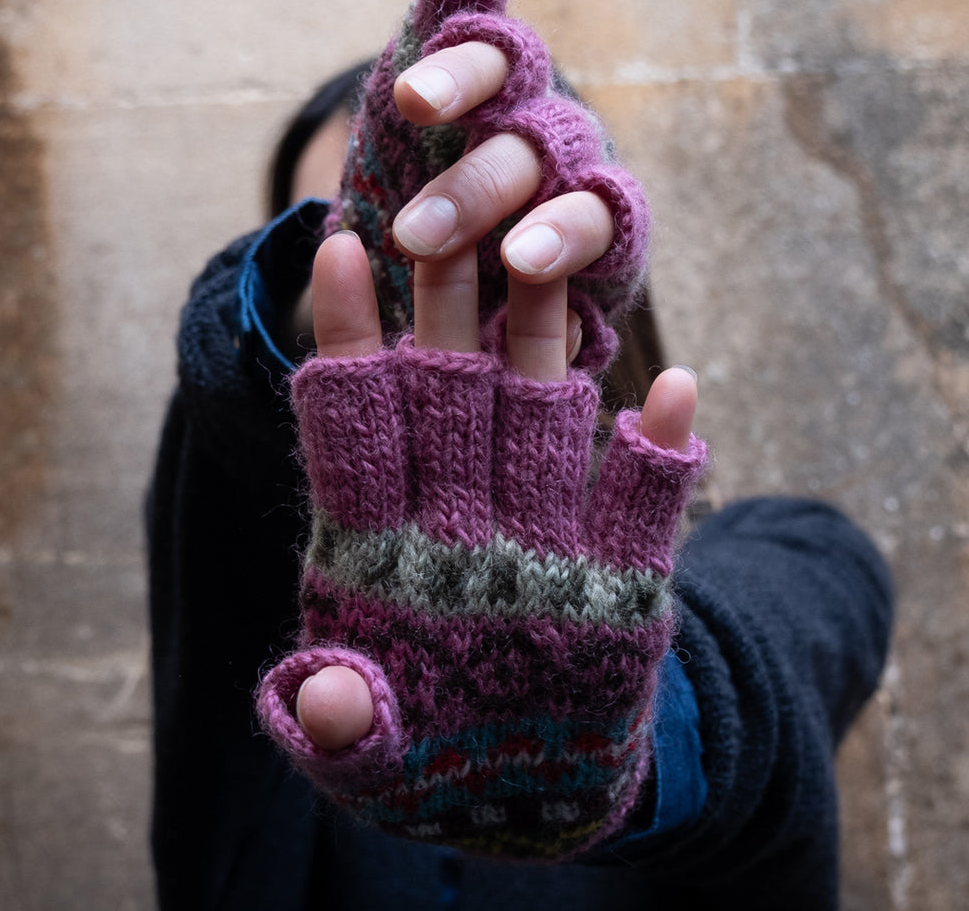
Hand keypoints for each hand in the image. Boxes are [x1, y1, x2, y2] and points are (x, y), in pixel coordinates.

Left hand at [298, 226, 696, 747]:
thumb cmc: (428, 764)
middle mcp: (460, 522)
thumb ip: (338, 724)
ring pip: (540, 417)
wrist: (527, 794)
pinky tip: (678, 388)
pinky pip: (642, 509)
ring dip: (546, 337)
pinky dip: (662, 455)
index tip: (336, 247)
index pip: (355, 425)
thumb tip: (322, 697)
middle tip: (443, 204)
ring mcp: (541, 540)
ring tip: (547, 248)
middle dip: (444, 303)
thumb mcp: (371, 759)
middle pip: (449, 390)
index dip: (344, 338)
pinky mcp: (615, 579)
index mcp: (381, 551)